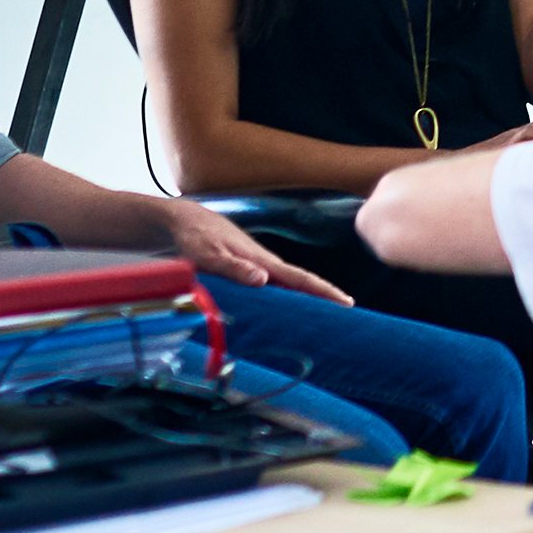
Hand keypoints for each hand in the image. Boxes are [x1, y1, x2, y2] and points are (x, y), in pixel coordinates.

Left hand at [160, 197, 350, 300]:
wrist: (185, 220)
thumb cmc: (195, 238)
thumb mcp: (209, 256)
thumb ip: (235, 268)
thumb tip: (264, 280)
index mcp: (261, 261)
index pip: (299, 278)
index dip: (323, 291)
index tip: (347, 302)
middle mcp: (264, 262)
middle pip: (301, 281)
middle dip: (324, 295)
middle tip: (347, 311)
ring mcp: (258, 264)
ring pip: (289, 282)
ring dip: (308, 295)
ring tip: (327, 311)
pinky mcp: (249, 267)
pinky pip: (276, 283)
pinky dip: (289, 293)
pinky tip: (291, 302)